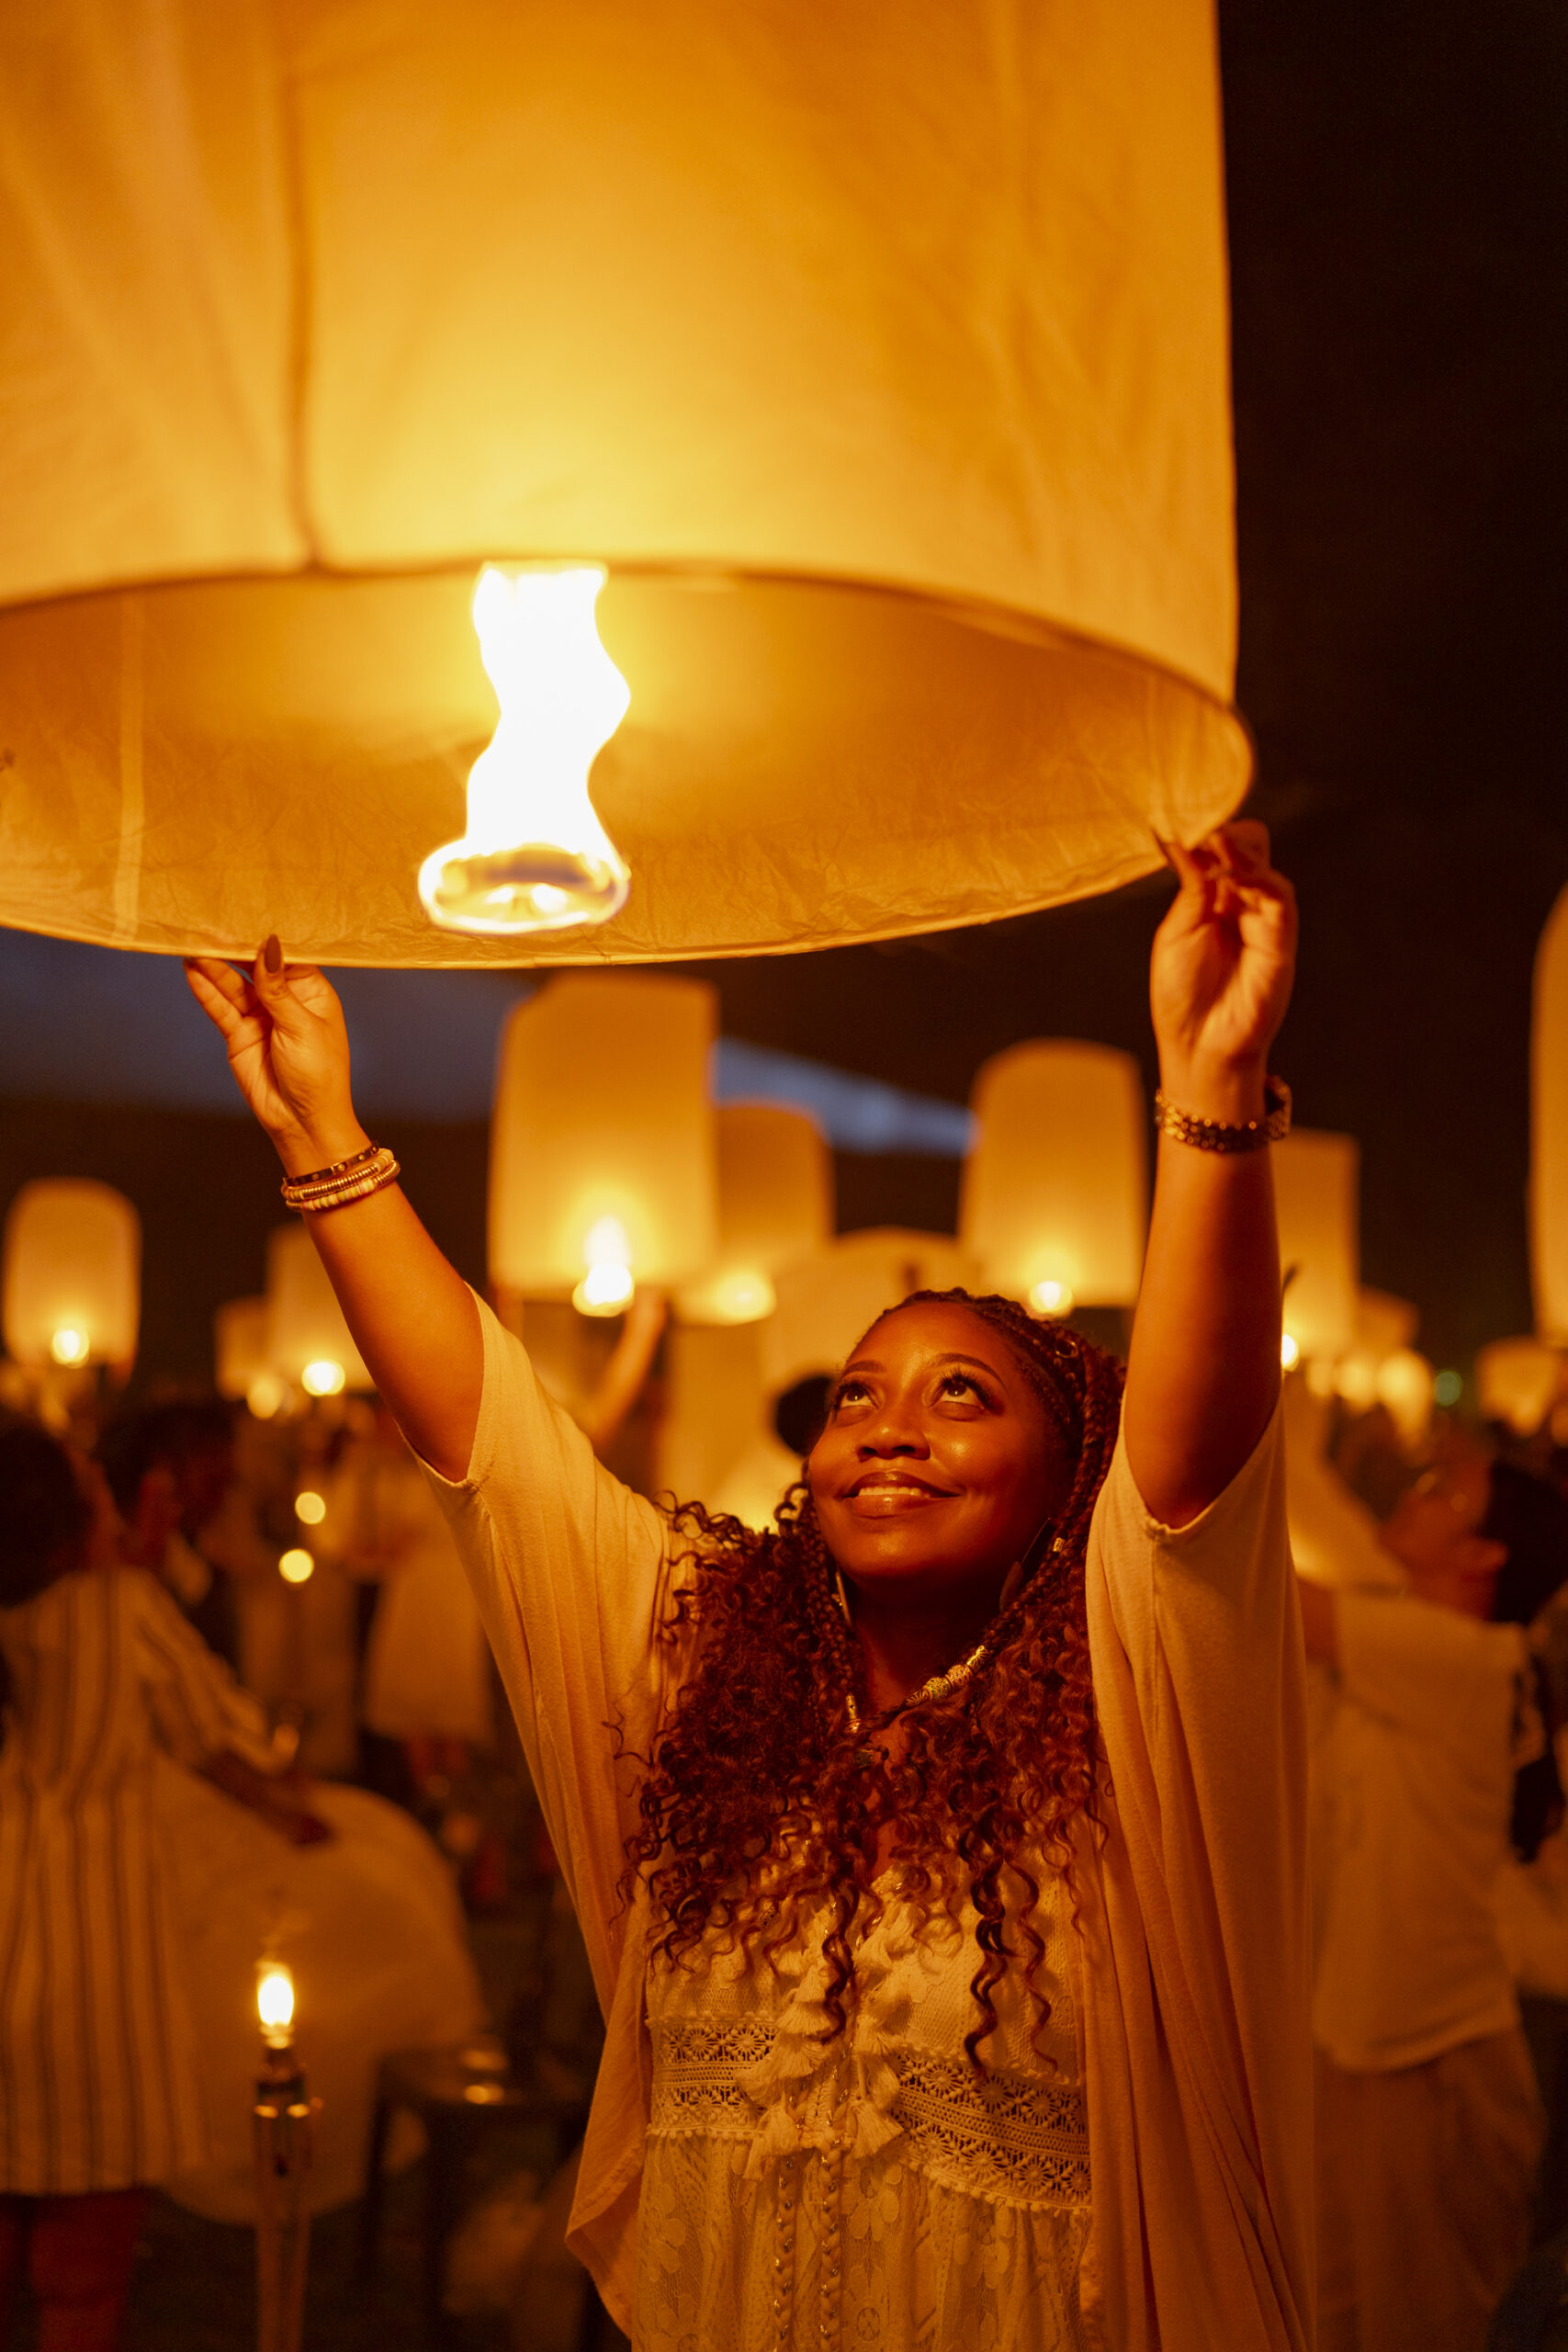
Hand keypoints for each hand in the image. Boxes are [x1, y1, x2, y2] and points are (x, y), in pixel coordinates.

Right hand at [183, 940, 368, 1175]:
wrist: (302, 1121)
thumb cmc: (319, 1075)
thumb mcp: (301, 1026)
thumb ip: (277, 987)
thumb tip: (267, 945)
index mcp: (312, 992)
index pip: (286, 955)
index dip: (266, 936)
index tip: (245, 912)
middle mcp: (284, 999)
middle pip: (254, 966)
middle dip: (233, 947)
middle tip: (209, 923)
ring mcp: (259, 1016)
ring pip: (232, 984)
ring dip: (213, 965)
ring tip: (192, 943)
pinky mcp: (238, 1034)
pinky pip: (220, 1007)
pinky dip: (205, 990)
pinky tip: (191, 970)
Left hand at [1149, 822, 1296, 1117]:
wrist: (1199, 1044)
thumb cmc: (1182, 993)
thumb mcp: (1178, 929)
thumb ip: (1191, 885)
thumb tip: (1183, 835)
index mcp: (1211, 899)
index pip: (1217, 849)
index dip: (1203, 831)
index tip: (1178, 817)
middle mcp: (1240, 903)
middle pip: (1247, 846)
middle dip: (1223, 831)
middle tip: (1197, 826)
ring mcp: (1263, 918)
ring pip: (1263, 864)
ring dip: (1237, 849)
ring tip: (1213, 842)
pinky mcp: (1281, 938)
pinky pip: (1279, 895)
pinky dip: (1257, 877)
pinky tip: (1233, 873)